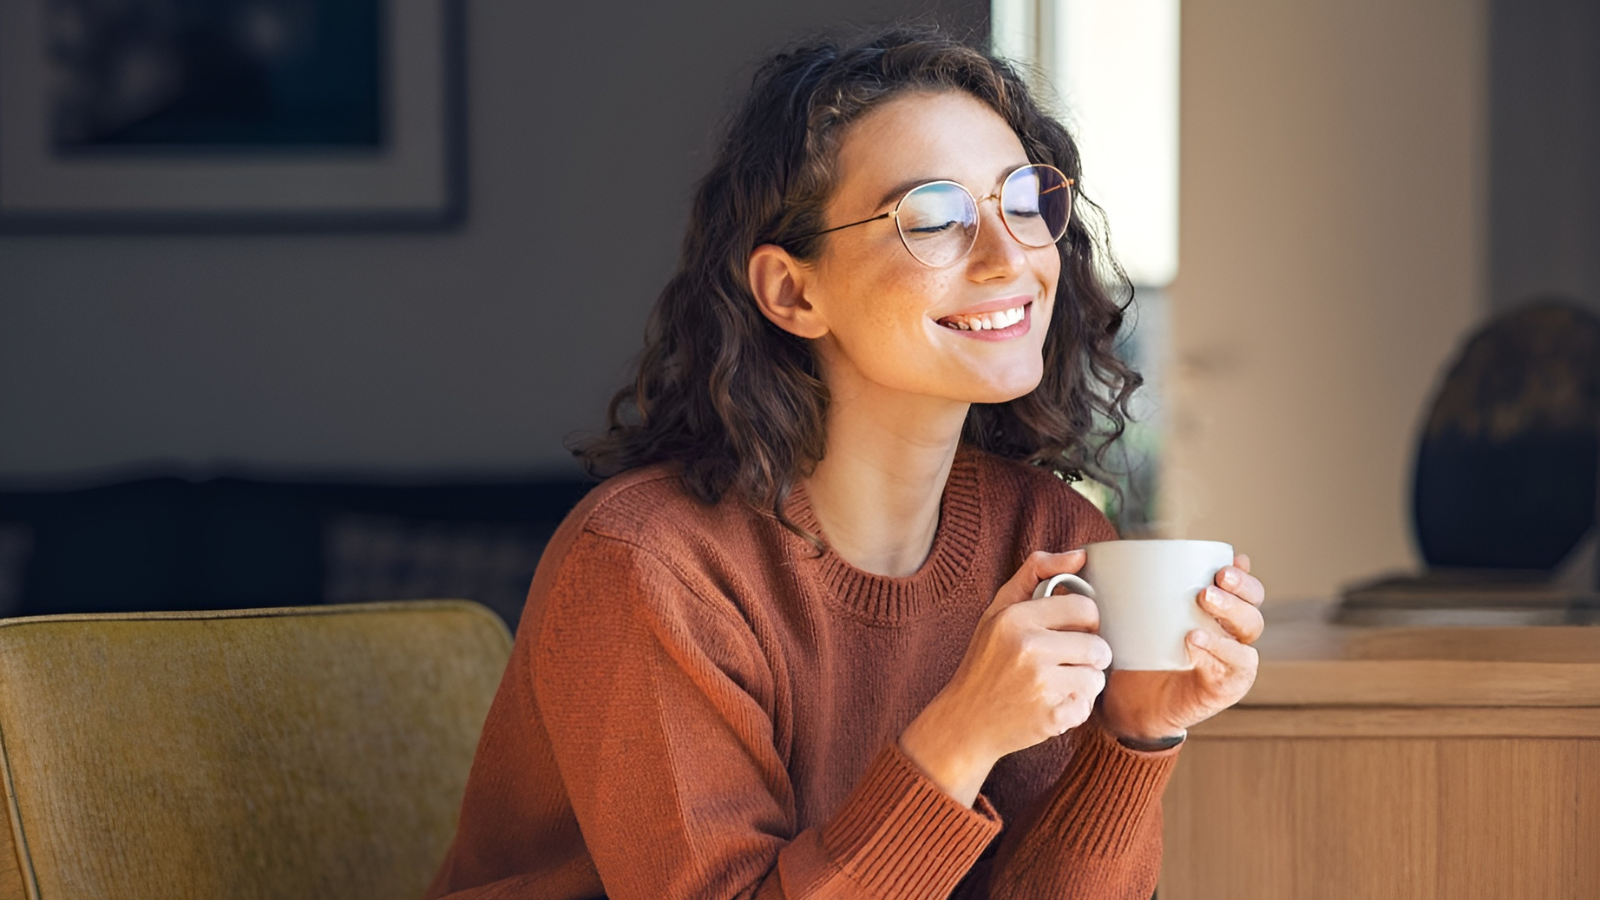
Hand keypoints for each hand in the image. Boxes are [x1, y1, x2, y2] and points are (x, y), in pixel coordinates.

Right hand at [900, 550, 1111, 805]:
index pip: (1085, 609)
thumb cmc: (985, 661)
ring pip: (1096, 677)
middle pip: (1098, 646)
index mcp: (1015, 618)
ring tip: (1058, 683)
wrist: (964, 720)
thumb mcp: (998, 611)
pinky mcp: (1051, 716)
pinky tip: (1051, 705)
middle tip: (1068, 661)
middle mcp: (1028, 648)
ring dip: (1084, 682)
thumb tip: (1080, 555)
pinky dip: (1075, 708)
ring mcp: (1040, 685)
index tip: (1073, 632)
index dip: (1086, 622)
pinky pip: (1088, 706)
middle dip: (1090, 655)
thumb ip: (1035, 574)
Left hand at [1099, 553, 1264, 742]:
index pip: (1241, 586)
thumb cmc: (1133, 652)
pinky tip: (1195, 639)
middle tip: (1209, 582)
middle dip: (1238, 588)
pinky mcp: (1228, 683)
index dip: (1241, 573)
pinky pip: (1236, 664)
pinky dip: (1219, 649)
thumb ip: (1116, 588)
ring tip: (1203, 601)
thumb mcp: (1128, 617)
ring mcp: (1233, 658)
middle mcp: (1230, 631)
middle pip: (1252, 603)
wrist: (1131, 704)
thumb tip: (1082, 557)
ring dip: (1230, 611)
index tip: (1225, 562)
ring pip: (1250, 628)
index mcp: (1214, 610)